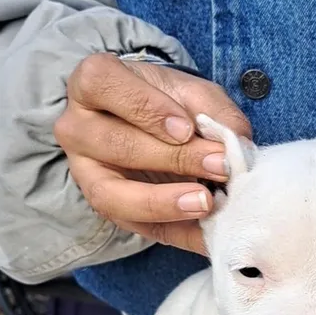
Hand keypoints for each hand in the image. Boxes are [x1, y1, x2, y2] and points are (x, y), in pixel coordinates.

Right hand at [54, 53, 250, 253]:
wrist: (153, 128)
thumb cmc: (166, 103)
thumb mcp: (191, 93)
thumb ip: (213, 109)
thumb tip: (237, 140)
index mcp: (92, 84)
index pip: (105, 85)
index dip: (147, 109)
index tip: (186, 129)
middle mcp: (77, 129)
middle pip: (117, 144)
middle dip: (174, 159)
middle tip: (220, 166)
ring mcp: (86, 174)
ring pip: (113, 195)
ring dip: (164, 203)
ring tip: (206, 203)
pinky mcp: (108, 210)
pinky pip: (137, 227)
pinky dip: (176, 230)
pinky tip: (207, 229)